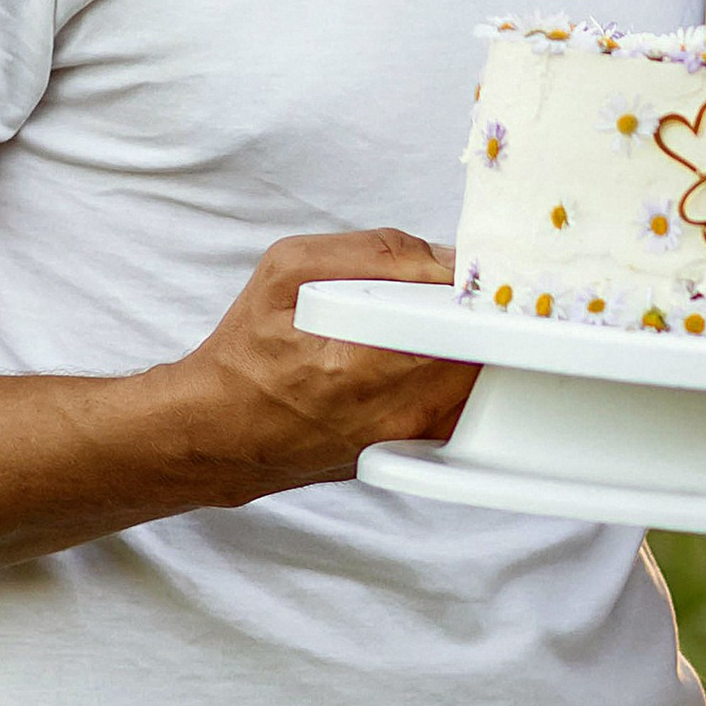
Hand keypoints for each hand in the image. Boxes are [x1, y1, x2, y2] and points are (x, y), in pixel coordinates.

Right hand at [165, 229, 472, 498]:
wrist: (220, 431)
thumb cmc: (248, 351)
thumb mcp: (288, 269)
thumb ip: (375, 251)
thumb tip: (447, 259)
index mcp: (361, 361)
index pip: (461, 322)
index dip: (481, 293)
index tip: (480, 275)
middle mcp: (393, 408)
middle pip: (485, 353)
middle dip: (484, 318)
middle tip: (468, 294)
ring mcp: (408, 437)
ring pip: (481, 383)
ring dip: (478, 349)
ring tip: (447, 323)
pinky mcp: (413, 453)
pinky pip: (465, 410)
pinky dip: (463, 381)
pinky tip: (438, 359)